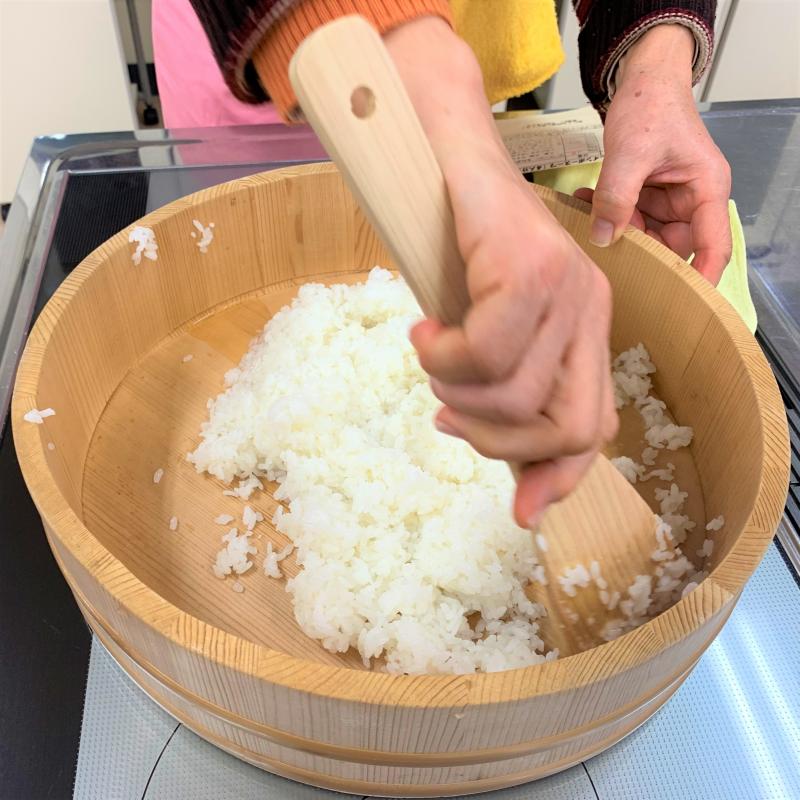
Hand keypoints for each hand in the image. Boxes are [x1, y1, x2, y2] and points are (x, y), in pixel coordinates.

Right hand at [386, 19, 617, 526]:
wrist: (448, 160)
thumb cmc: (462, 251)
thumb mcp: (489, 336)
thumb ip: (507, 403)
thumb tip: (522, 501)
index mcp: (586, 332)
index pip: (594, 428)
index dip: (559, 477)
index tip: (518, 509)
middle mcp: (589, 312)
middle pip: (564, 426)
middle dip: (495, 440)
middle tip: (447, 411)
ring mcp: (567, 288)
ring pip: (515, 392)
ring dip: (455, 392)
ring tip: (431, 356)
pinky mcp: (531, 266)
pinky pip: (484, 348)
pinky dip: (441, 355)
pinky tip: (424, 329)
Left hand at [577, 25, 731, 284]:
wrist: (641, 79)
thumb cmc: (651, 106)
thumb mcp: (631, 152)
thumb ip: (617, 197)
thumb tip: (604, 239)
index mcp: (706, 191)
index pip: (713, 247)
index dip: (701, 279)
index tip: (683, 304)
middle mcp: (691, 201)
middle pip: (672, 247)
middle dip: (640, 252)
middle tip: (606, 254)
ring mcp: (667, 200)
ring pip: (645, 236)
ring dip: (616, 231)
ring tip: (588, 220)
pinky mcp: (646, 195)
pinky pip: (628, 218)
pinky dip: (607, 215)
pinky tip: (585, 203)